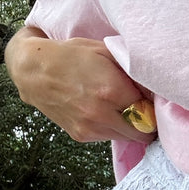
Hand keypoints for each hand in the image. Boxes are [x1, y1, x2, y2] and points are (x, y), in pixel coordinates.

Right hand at [6, 28, 154, 143]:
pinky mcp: (80, 136)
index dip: (154, 106)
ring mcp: (90, 128)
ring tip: (123, 108)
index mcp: (112, 90)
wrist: (33, 71)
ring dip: (130, 126)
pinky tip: (105, 111)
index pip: (150, 110)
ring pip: (127, 137)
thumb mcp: (105, 52)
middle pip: (142, 131)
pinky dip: (113, 127)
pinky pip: (108, 136)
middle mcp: (102, 114)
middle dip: (147, 121)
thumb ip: (130, 69)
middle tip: (145, 108)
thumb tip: (153, 86)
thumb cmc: (71, 55)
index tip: (153, 100)